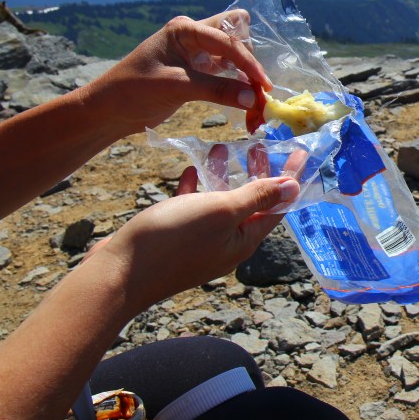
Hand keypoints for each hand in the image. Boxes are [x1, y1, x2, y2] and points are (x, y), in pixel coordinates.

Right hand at [82, 148, 307, 310]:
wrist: (117, 275)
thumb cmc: (173, 239)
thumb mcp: (222, 211)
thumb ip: (257, 198)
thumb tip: (293, 187)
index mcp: (243, 241)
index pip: (276, 206)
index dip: (289, 178)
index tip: (301, 151)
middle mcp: (224, 244)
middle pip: (249, 204)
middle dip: (257, 173)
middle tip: (261, 144)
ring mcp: (197, 243)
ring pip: (218, 204)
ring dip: (223, 176)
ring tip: (224, 148)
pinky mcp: (172, 239)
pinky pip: (190, 209)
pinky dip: (193, 188)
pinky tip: (189, 169)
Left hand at [86, 10, 272, 132]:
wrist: (108, 110)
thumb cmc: (133, 91)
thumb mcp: (176, 87)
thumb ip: (217, 90)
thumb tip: (255, 99)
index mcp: (184, 29)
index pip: (227, 41)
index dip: (248, 63)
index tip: (264, 86)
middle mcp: (193, 34)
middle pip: (236, 34)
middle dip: (250, 58)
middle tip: (258, 86)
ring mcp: (196, 50)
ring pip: (234, 52)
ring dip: (245, 72)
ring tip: (255, 97)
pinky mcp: (197, 68)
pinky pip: (226, 69)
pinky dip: (237, 82)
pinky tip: (244, 97)